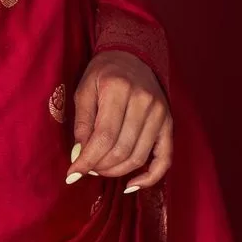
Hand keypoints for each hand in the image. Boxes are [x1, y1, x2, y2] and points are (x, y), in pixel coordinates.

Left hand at [65, 49, 171, 191]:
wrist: (132, 56)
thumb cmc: (103, 73)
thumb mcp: (84, 90)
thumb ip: (82, 123)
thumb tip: (78, 156)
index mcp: (118, 89)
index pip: (103, 136)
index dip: (87, 160)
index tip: (73, 174)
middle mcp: (144, 101)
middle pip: (121, 149)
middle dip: (100, 166)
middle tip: (86, 168)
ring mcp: (160, 113)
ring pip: (139, 157)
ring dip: (117, 171)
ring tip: (100, 170)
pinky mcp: (169, 123)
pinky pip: (164, 158)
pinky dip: (149, 177)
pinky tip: (131, 185)